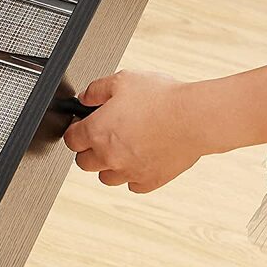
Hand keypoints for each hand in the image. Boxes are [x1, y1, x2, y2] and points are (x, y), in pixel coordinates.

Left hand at [63, 71, 206, 192]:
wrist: (195, 117)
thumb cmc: (161, 98)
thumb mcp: (121, 80)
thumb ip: (96, 89)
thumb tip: (84, 97)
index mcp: (96, 132)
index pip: (71, 140)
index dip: (75, 130)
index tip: (82, 125)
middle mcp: (109, 157)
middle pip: (84, 163)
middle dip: (88, 149)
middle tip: (100, 136)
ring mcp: (130, 172)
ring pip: (106, 178)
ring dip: (108, 165)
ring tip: (120, 148)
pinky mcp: (151, 181)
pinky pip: (133, 185)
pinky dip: (132, 175)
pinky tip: (139, 159)